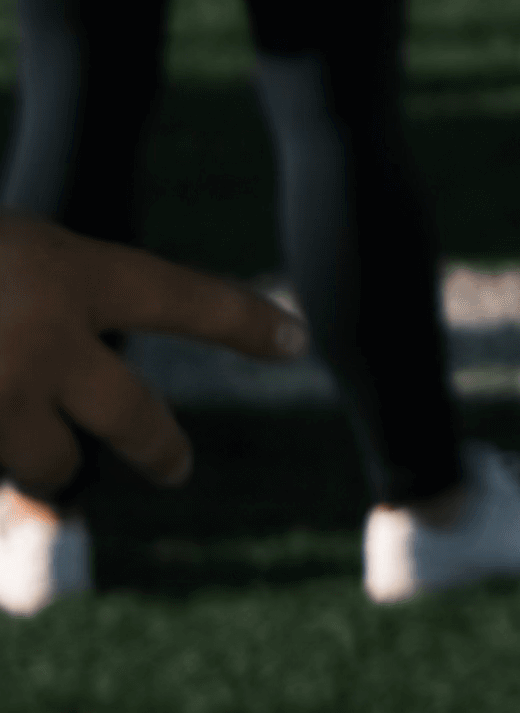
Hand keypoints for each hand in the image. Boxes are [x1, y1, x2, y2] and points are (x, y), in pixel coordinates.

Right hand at [0, 215, 304, 499]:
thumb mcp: (5, 240)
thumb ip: (53, 282)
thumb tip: (81, 335)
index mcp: (66, 272)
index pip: (181, 298)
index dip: (243, 321)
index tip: (296, 340)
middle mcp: (46, 341)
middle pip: (133, 417)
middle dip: (161, 449)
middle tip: (178, 468)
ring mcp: (1, 400)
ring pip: (51, 464)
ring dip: (36, 459)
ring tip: (17, 439)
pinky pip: (0, 472)